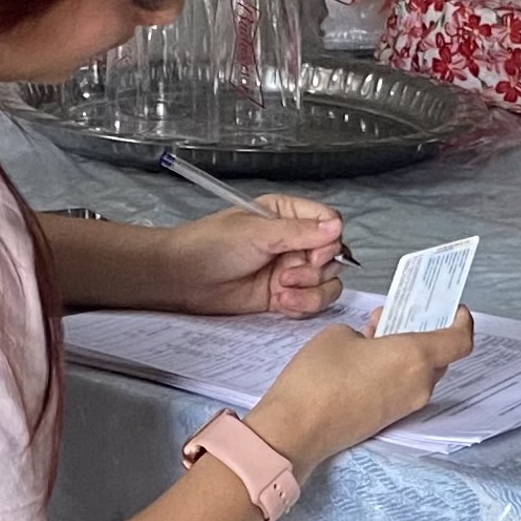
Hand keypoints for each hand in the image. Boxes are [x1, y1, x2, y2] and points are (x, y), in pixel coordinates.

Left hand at [160, 196, 345, 315]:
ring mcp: (290, 269)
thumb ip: (299, 231)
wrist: (185, 279)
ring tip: (282, 291)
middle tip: (288, 274)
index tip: (314, 254)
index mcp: (287, 215)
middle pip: (333, 257)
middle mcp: (293, 241)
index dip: (329, 242)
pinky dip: (302, 306)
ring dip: (310, 292)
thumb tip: (335, 227)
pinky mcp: (284, 295)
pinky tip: (280, 302)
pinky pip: (311, 303)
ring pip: (327, 283)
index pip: (329, 223)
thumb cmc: (211, 245)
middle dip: (315, 271)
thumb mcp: (258, 233)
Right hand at [245, 316, 472, 468]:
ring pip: (420, 372)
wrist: (297, 429)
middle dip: (425, 332)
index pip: (460, 340)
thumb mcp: (340, 334)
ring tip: (375, 332)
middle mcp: (418, 385)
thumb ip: (367, 332)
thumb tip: (373, 342)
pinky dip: (395, 369)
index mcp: (415, 358)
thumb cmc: (318, 378)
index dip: (462, 321)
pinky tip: (367, 356)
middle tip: (402, 314)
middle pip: (440, 355)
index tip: (454, 309)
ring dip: (407, 351)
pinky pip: (404, 387)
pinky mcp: (388, 418)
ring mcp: (405, 406)